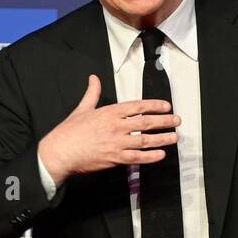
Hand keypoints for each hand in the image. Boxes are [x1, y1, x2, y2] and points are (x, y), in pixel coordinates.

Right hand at [37, 74, 180, 184]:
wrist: (60, 152)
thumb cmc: (69, 131)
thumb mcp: (82, 108)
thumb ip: (92, 93)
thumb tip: (93, 78)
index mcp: (109, 112)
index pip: (137, 106)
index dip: (154, 106)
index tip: (166, 106)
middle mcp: (116, 126)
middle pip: (146, 123)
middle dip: (164, 121)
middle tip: (177, 121)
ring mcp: (117, 143)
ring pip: (145, 140)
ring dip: (162, 139)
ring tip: (174, 137)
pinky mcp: (115, 158)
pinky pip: (137, 158)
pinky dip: (150, 157)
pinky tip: (161, 155)